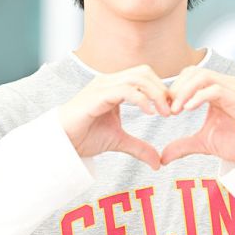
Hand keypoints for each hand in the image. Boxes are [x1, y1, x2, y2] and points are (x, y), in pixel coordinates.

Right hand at [57, 64, 171, 170]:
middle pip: (144, 72)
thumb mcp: (118, 141)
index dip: (162, 90)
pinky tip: (149, 113)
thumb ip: (139, 147)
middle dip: (162, 90)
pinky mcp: (97, 95)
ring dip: (155, 94)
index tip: (172, 111)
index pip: (145, 76)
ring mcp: (102, 85)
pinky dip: (142, 99)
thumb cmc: (84, 136)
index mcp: (115, 86)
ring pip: (137, 77)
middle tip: (171, 112)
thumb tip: (158, 162)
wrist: (62, 143)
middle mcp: (108, 81)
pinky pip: (125, 90)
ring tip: (163, 113)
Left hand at [160, 66, 234, 164]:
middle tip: (167, 108)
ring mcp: (233, 90)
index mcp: (215, 90)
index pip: (189, 76)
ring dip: (185, 91)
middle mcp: (224, 85)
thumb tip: (163, 157)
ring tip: (175, 109)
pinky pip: (216, 90)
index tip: (164, 108)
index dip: (174, 89)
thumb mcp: (203, 143)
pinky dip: (199, 97)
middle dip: (176, 88)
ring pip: (204, 76)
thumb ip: (183, 145)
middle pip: (194, 72)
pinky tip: (188, 109)